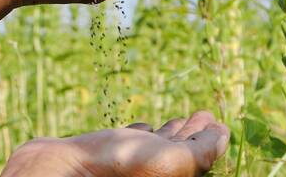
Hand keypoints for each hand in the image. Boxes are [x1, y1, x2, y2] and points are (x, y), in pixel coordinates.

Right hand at [0, 111, 229, 176]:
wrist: (61, 170)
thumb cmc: (118, 169)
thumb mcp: (171, 162)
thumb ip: (201, 151)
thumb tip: (223, 136)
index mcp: (169, 176)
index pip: (199, 158)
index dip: (212, 139)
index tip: (220, 121)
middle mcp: (151, 171)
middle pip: (179, 151)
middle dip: (193, 132)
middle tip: (205, 115)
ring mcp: (128, 163)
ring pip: (157, 145)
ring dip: (172, 131)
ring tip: (183, 120)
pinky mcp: (108, 154)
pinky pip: (131, 143)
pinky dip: (141, 134)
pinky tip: (145, 129)